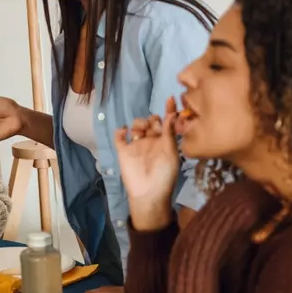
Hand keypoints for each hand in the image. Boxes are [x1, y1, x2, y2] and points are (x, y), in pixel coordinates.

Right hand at [113, 97, 181, 230]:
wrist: (148, 193)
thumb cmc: (165, 175)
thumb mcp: (171, 153)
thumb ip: (170, 133)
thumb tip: (172, 114)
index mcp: (165, 142)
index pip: (167, 122)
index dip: (169, 110)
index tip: (170, 98)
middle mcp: (151, 141)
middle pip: (151, 122)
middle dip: (153, 119)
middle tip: (155, 127)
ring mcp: (137, 145)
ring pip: (136, 126)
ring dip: (139, 123)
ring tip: (140, 130)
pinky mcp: (123, 150)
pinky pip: (119, 136)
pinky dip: (120, 131)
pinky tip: (124, 132)